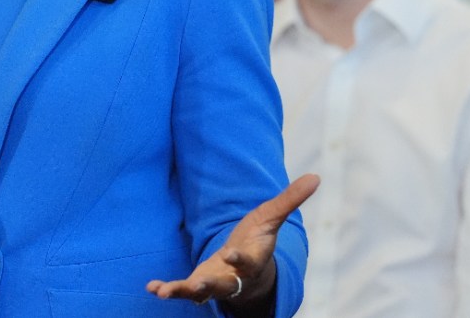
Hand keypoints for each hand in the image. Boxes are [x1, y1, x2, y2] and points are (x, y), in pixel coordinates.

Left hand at [147, 174, 319, 308]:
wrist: (248, 270)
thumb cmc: (259, 241)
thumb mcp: (272, 219)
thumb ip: (290, 200)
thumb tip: (316, 176)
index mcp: (251, 261)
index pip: (247, 262)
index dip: (241, 259)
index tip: (232, 254)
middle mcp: (233, 277)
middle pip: (224, 285)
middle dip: (211, 286)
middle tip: (199, 286)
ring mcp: (215, 283)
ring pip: (201, 292)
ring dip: (184, 291)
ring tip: (164, 292)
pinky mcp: (198, 285)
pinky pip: (183, 290)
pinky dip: (168, 289)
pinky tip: (152, 288)